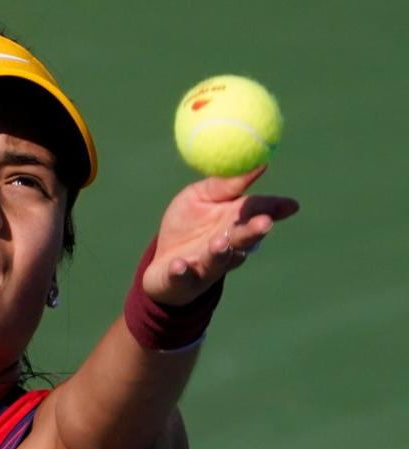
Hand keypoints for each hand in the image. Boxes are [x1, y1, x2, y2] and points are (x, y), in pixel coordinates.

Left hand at [143, 165, 299, 305]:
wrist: (162, 262)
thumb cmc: (186, 224)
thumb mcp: (200, 196)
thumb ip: (226, 184)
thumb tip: (261, 163)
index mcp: (233, 223)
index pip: (258, 213)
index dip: (275, 209)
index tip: (291, 205)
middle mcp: (226, 246)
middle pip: (243, 239)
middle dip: (254, 231)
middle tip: (264, 223)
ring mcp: (205, 265)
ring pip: (218, 260)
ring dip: (220, 252)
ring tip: (219, 242)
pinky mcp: (182, 280)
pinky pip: (182, 277)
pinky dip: (180, 271)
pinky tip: (178, 264)